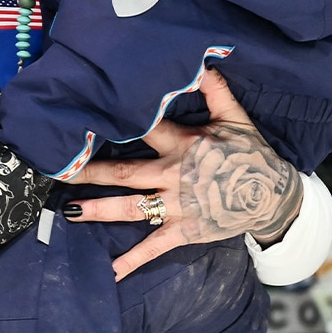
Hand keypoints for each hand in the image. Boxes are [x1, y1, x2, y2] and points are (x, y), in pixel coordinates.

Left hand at [63, 70, 302, 279]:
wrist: (272, 197)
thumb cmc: (250, 155)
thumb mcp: (235, 119)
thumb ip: (216, 91)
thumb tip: (202, 61)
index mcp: (183, 145)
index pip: (144, 129)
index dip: (117, 122)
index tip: (85, 118)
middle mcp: (173, 176)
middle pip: (124, 172)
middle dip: (90, 172)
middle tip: (58, 171)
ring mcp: (176, 206)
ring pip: (131, 208)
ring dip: (99, 210)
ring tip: (70, 212)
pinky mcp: (184, 231)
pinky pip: (153, 247)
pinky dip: (132, 261)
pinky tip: (110, 272)